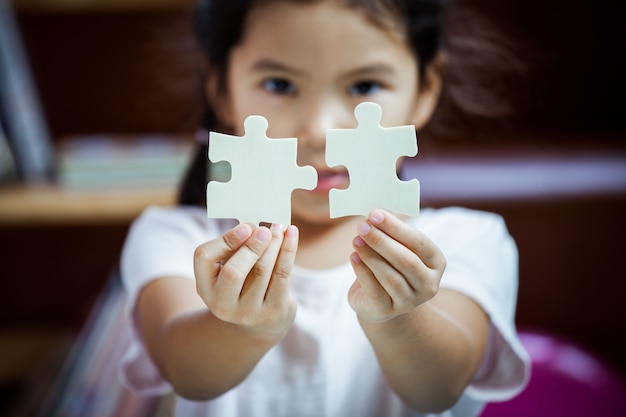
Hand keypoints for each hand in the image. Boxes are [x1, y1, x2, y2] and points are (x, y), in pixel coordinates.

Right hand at [194, 223, 297, 339]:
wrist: (260, 324)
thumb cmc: (243, 284)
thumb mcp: (228, 269)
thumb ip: (234, 248)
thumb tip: (255, 226)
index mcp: (205, 287)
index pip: (204, 257)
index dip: (225, 240)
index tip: (246, 226)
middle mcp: (222, 304)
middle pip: (233, 272)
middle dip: (251, 246)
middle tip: (265, 229)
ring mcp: (248, 312)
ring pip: (262, 270)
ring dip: (274, 243)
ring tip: (280, 227)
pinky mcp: (273, 310)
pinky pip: (282, 275)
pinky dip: (288, 250)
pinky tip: (291, 234)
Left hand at [348, 209, 445, 322]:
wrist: (379, 301)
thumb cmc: (389, 265)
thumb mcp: (395, 247)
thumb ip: (389, 231)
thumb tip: (375, 212)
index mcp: (436, 263)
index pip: (419, 242)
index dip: (396, 228)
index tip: (375, 214)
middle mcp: (428, 284)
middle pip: (406, 261)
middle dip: (382, 241)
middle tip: (362, 226)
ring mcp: (409, 301)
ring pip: (390, 277)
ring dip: (371, 256)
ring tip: (356, 240)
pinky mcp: (387, 311)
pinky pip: (375, 290)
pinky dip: (363, 271)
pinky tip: (353, 257)